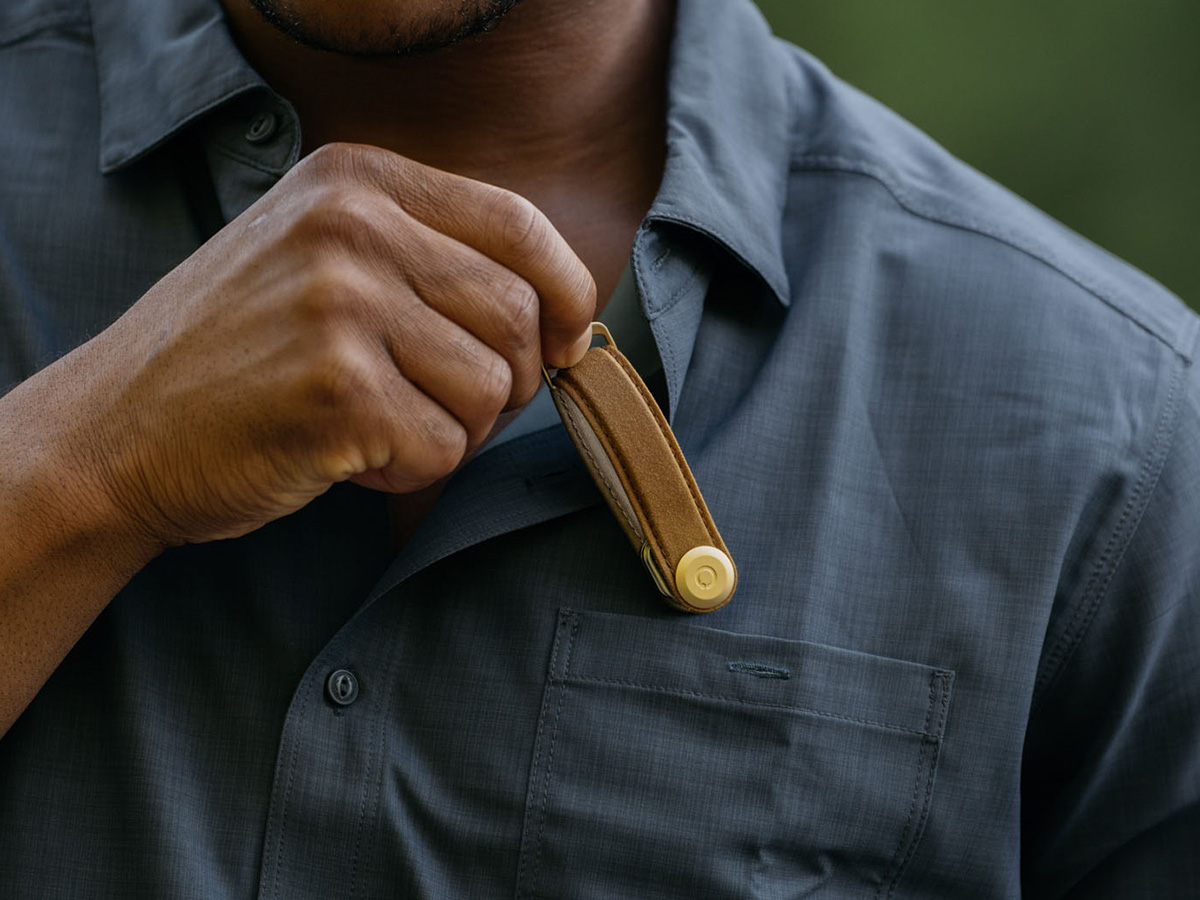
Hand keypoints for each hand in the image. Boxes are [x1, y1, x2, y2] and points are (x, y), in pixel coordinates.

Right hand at [23, 142, 595, 547]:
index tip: (567, 345)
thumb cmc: (238, 355)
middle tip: (440, 407)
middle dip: (505, 382)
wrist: (114, 430)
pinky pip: (445, 448)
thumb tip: (567, 316)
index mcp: (358, 180)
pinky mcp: (337, 389)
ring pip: (493, 387)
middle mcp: (353, 227)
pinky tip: (347, 457)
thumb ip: (430, 257)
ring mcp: (342, 303)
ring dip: (452, 431)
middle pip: (519, 315)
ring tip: (376, 427)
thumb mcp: (322, 256)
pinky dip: (411, 472)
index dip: (567, 295)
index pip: (521, 225)